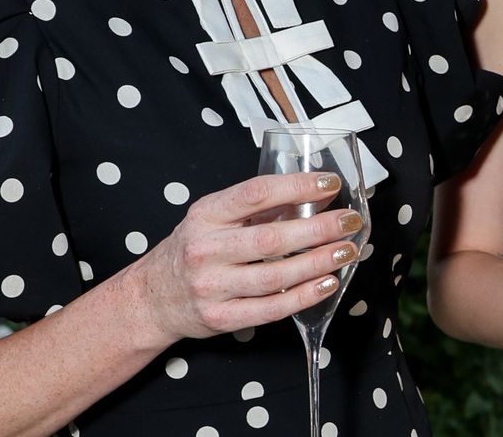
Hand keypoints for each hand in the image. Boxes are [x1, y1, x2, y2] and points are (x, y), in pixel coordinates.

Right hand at [129, 171, 363, 343]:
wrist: (153, 297)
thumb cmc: (194, 250)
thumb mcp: (217, 218)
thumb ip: (262, 207)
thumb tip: (319, 195)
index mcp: (206, 215)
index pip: (256, 193)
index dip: (297, 186)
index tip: (330, 183)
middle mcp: (205, 250)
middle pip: (270, 239)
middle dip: (318, 229)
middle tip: (350, 222)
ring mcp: (211, 287)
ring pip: (274, 276)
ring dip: (318, 263)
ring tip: (347, 252)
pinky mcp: (220, 318)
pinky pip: (270, 309)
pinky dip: (304, 297)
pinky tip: (327, 283)